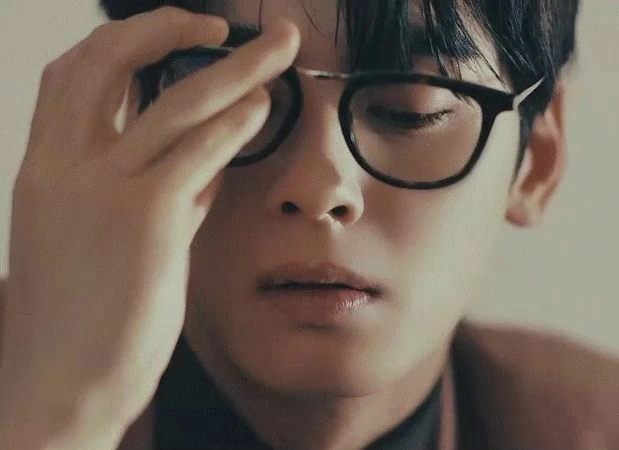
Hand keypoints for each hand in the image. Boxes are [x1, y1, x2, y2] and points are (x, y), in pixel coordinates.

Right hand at [0, 7, 298, 448]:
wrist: (59, 385)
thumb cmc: (84, 319)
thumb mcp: (105, 244)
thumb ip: (159, 196)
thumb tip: (209, 163)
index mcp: (44, 169)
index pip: (71, 75)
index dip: (124, 42)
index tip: (175, 37)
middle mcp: (64, 167)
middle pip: (109, 60)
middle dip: (171, 28)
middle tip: (224, 24)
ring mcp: (101, 189)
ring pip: (173, 100)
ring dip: (236, 66)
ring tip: (278, 48)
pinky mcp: (144, 220)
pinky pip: (198, 151)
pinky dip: (235, 121)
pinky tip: (263, 106)